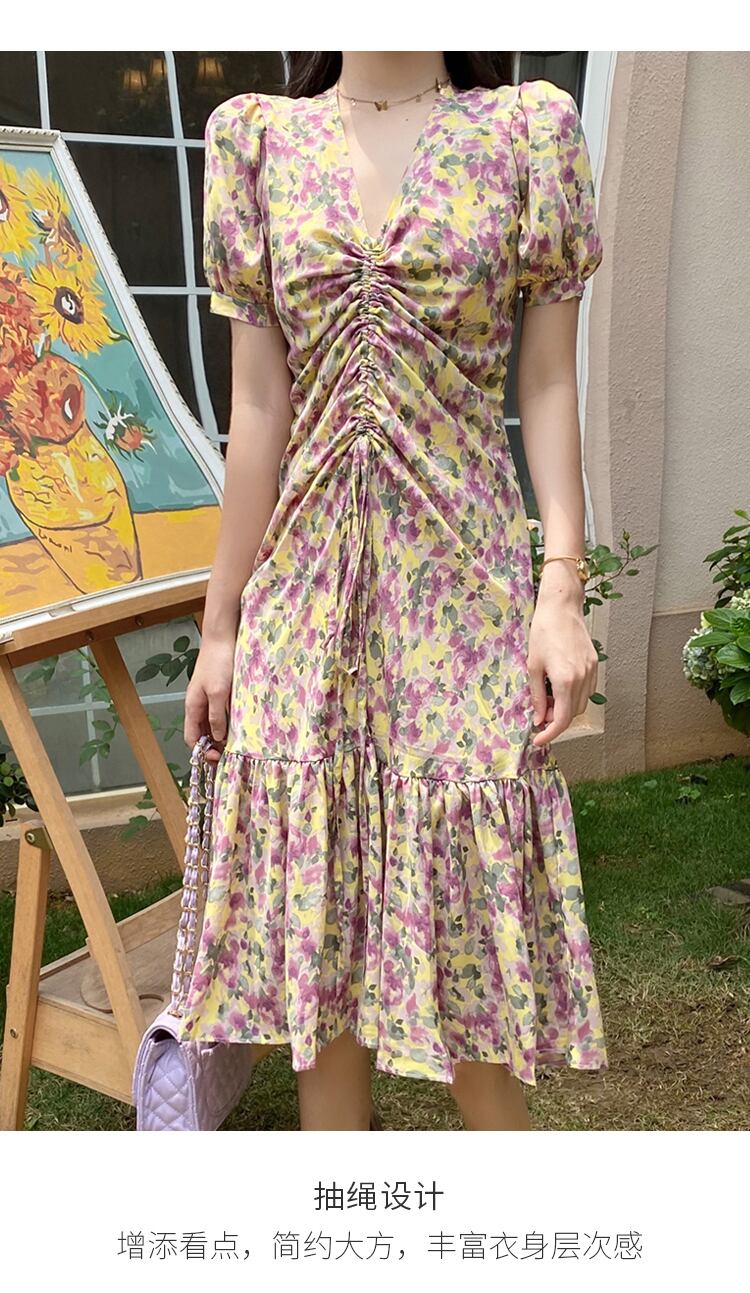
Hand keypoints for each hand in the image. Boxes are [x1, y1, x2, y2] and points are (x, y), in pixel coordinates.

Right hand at [183, 635, 236, 762]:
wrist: (222, 639)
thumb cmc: (218, 662)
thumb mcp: (218, 693)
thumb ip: (216, 716)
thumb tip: (218, 737)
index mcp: (192, 706)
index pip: (191, 737)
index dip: (201, 751)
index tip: (216, 758)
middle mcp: (198, 705)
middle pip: (201, 733)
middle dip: (212, 747)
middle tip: (228, 756)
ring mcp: (208, 699)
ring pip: (211, 725)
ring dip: (221, 736)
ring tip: (234, 746)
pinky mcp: (219, 693)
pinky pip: (221, 714)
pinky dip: (227, 724)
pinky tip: (238, 728)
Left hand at [527, 579, 598, 746]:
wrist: (562, 607)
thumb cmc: (543, 632)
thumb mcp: (533, 666)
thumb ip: (536, 695)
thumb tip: (538, 718)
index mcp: (565, 680)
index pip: (562, 719)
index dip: (550, 734)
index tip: (538, 740)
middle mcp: (582, 678)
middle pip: (574, 714)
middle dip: (556, 720)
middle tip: (539, 714)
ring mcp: (591, 671)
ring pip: (582, 704)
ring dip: (566, 709)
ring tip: (547, 699)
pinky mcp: (595, 664)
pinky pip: (587, 690)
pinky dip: (574, 697)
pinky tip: (559, 688)